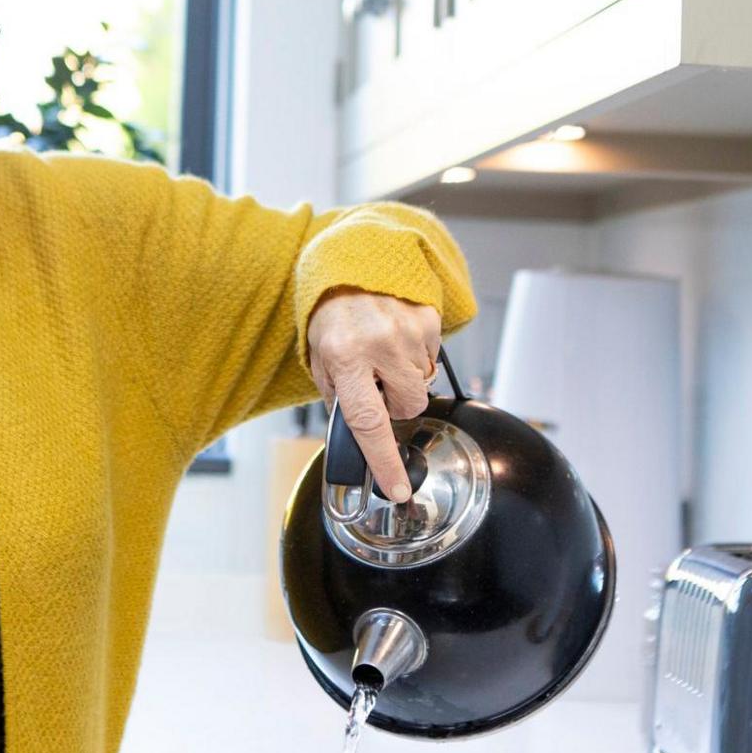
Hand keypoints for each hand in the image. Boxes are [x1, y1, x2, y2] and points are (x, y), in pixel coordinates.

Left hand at [307, 288, 443, 502]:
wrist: (352, 263)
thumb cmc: (332, 314)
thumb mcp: (320, 357)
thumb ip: (338, 395)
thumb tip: (357, 431)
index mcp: (345, 358)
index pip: (368, 422)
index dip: (384, 462)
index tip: (398, 489)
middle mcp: (379, 345)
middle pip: (407, 407)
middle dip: (395, 405)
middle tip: (377, 382)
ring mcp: (408, 331)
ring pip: (421, 384)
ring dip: (405, 378)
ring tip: (383, 352)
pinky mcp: (428, 320)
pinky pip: (432, 358)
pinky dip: (416, 356)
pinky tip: (397, 338)